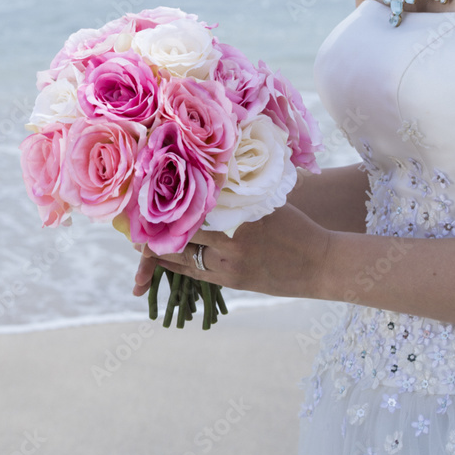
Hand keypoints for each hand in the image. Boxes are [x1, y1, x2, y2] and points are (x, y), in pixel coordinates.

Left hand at [131, 203, 331, 299]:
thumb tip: (212, 172)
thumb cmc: (297, 226)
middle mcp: (230, 243)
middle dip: (156, 234)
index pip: (192, 212)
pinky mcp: (233, 283)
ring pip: (184, 259)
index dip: (166, 210)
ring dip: (162, 254)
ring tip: (141, 247)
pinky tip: (164, 261)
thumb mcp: (267, 202)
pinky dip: (178, 266)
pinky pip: (196, 274)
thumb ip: (238, 193)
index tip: (145, 202)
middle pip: (181, 238)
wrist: (321, 263)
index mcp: (238, 218)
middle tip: (132, 227)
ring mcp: (230, 266)